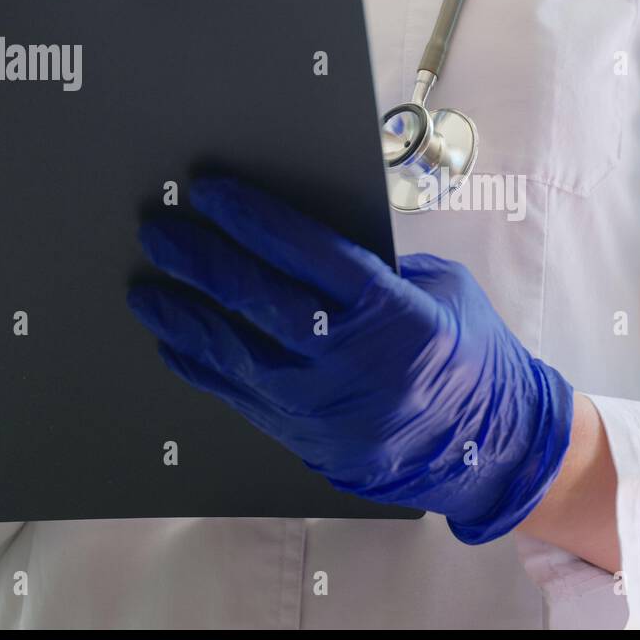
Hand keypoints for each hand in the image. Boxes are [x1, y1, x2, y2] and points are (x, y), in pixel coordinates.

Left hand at [126, 176, 573, 543]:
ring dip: (186, 317)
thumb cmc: (472, 356)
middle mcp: (353, 361)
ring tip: (148, 289)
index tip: (213, 190)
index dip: (255, 218)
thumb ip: (378, 268)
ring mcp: (325, 406)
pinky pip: (240, 397)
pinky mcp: (308, 438)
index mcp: (395, 313)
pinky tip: (173, 343)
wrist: (491, 449)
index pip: (310, 253)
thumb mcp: (441, 291)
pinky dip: (202, 367)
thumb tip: (305, 239)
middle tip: (161, 231)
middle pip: (261, 299)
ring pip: (236, 353)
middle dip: (204, 260)